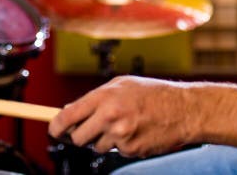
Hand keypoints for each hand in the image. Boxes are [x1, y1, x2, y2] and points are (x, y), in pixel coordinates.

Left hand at [49, 75, 195, 157]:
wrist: (183, 110)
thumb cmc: (153, 93)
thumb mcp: (121, 85)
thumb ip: (96, 97)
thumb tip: (72, 110)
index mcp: (105, 97)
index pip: (68, 116)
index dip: (56, 126)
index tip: (53, 129)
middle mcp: (110, 117)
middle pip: (77, 138)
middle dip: (79, 136)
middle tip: (88, 129)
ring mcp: (120, 136)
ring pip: (96, 147)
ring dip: (102, 140)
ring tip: (121, 125)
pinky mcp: (130, 150)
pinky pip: (115, 151)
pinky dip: (120, 145)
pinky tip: (134, 131)